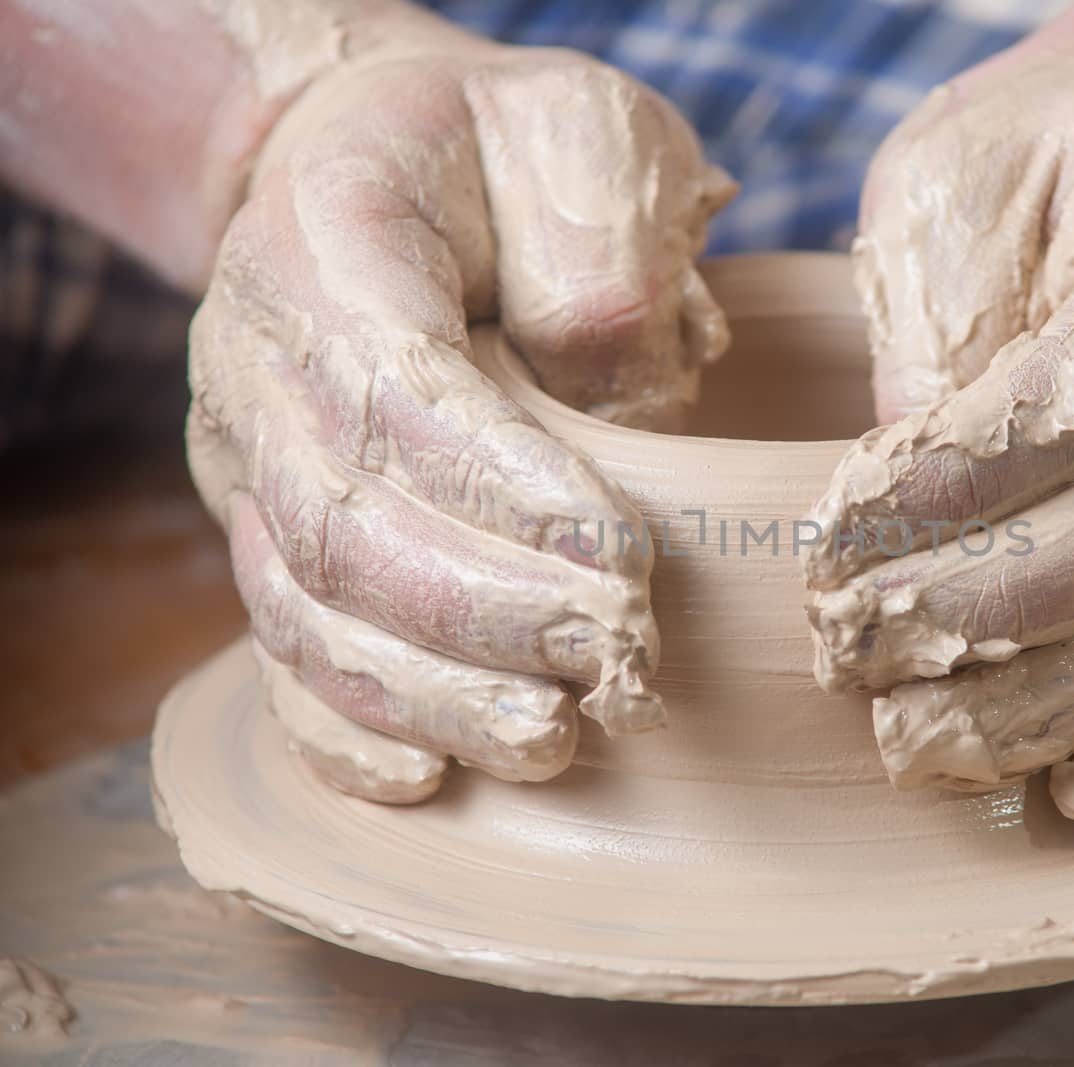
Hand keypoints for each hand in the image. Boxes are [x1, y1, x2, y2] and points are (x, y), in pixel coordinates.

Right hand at [188, 38, 734, 800]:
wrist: (378, 162)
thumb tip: (608, 399)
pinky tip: (429, 779)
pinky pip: (283, 652)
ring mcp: (253, 462)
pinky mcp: (273, 532)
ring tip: (555, 741)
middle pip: (345, 526)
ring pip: (305, 612)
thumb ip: (599, 243)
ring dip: (431, 696)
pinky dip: (348, 729)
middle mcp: (259, 368)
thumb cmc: (500, 151)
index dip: (509, 495)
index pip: (403, 394)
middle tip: (612, 665)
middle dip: (483, 615)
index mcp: (326, 245)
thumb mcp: (576, 132)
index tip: (627, 565)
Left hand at [802, 35, 1073, 829]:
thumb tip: (894, 524)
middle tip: (853, 651)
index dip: (956, 490)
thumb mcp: (958, 189)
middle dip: (989, 614)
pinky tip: (1070, 790)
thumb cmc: (1053, 165)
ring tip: (915, 742)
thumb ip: (939, 339)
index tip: (828, 545)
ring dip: (1055, 707)